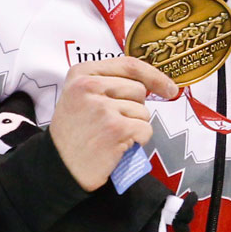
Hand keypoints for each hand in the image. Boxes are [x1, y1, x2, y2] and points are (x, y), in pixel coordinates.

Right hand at [49, 57, 178, 191]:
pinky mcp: (116, 129)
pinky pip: (145, 129)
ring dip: (135, 125)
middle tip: (113, 122)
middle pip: (138, 89)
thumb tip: (155, 81)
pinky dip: (138, 140)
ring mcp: (103, 107)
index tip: (168, 87)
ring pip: (143, 110)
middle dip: (135, 107)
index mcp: (82, 73)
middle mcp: (89, 86)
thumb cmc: (76, 131)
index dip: (153, 75)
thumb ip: (110, 82)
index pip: (129, 64)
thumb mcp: (81, 95)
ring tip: (111, 135)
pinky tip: (119, 145)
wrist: (61, 167)